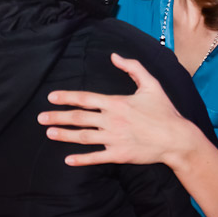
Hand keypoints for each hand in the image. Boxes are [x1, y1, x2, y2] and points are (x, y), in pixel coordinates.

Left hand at [37, 53, 192, 167]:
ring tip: (49, 133)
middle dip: (58, 116)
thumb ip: (132, 67)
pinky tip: (68, 160)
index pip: (85, 98)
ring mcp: (114, 139)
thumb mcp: (151, 83)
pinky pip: (96, 157)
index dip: (67, 97)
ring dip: (64, 135)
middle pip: (79, 118)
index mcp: (116, 103)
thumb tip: (114, 56)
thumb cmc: (164, 110)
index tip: (51, 97)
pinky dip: (81, 159)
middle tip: (40, 118)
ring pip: (83, 137)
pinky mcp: (119, 155)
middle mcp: (111, 121)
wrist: (176, 138)